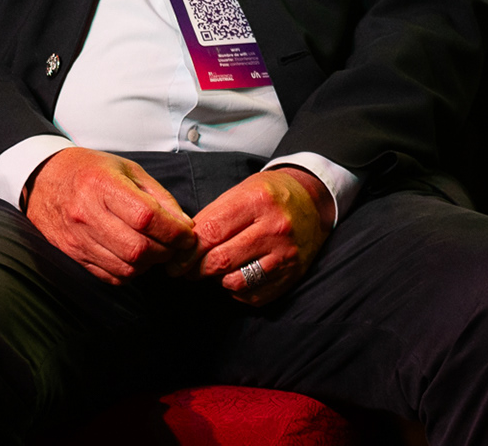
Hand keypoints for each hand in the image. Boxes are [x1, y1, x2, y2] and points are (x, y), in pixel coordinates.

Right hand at [24, 148, 197, 283]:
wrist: (43, 178)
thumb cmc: (88, 170)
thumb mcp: (127, 169)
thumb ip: (158, 196)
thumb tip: (184, 225)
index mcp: (102, 185)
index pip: (146, 217)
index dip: (174, 231)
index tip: (186, 233)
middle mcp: (87, 214)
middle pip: (137, 248)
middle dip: (165, 251)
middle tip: (175, 244)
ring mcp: (77, 238)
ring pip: (125, 267)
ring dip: (149, 264)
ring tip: (155, 249)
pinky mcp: (72, 255)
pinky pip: (109, 276)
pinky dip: (129, 272)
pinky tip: (133, 257)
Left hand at [188, 168, 330, 305]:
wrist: (312, 201)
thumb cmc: (269, 195)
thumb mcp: (240, 191)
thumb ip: (212, 216)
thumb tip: (184, 246)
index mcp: (256, 201)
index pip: (211, 232)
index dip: (187, 252)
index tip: (176, 261)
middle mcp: (274, 228)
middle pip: (221, 259)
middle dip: (197, 269)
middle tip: (188, 270)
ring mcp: (285, 254)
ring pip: (236, 282)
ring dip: (218, 280)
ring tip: (216, 270)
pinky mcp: (292, 274)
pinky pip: (254, 295)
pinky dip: (238, 291)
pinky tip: (238, 275)